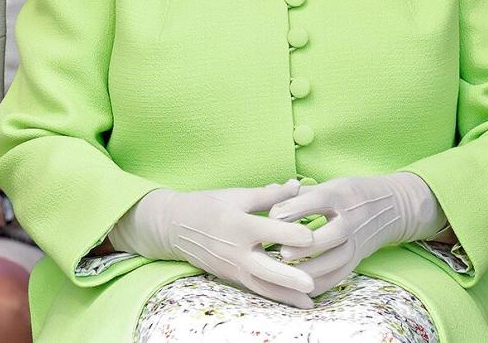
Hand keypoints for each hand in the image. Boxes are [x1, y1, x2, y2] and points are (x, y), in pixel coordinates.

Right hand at [109, 180, 316, 307]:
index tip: (313, 236)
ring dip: (285, 295)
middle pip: (264, 267)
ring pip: (261, 285)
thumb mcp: (237, 195)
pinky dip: (275, 296)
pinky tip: (293, 301)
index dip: (292, 234)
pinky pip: (255, 289)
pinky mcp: (230, 277)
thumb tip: (298, 185)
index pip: (269, 231)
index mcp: (238, 224)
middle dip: (288, 277)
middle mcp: (235, 250)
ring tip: (309, 302)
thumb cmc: (207, 205)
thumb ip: (269, 195)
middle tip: (310, 283)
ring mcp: (232, 267)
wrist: (174, 226)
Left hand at [271, 172, 444, 296]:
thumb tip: (269, 192)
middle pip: (330, 235)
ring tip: (286, 272)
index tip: (272, 216)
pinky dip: (320, 283)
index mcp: (340, 196)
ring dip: (311, 268)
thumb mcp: (328, 185)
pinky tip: (300, 288)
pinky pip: (340, 275)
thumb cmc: (350, 194)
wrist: (392, 207)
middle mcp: (350, 220)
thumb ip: (299, 193)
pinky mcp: (357, 258)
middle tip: (280, 253)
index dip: (294, 208)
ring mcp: (356, 242)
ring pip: (336, 260)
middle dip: (305, 245)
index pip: (317, 201)